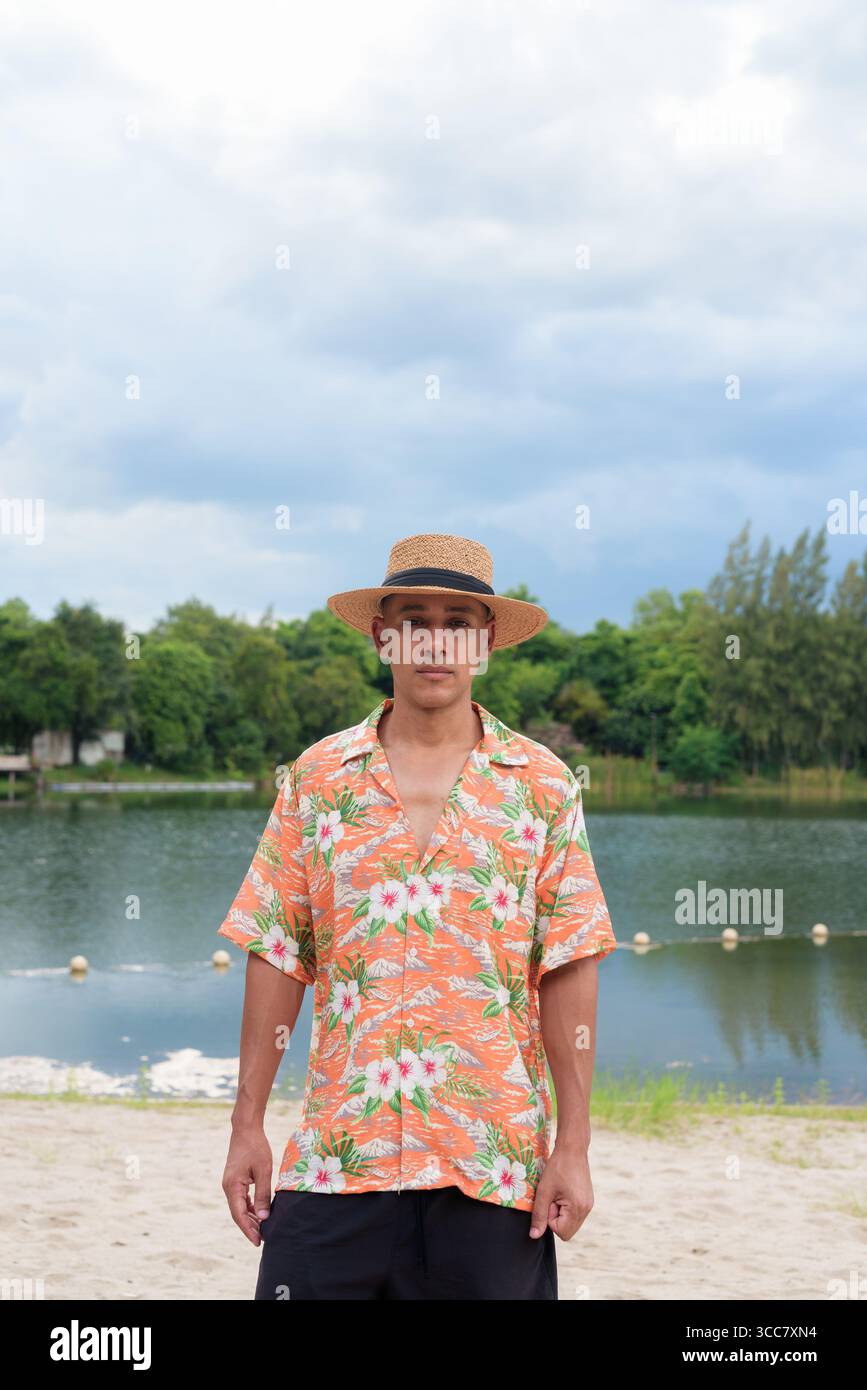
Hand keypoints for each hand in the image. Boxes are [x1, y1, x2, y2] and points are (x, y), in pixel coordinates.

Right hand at [222, 1125, 272, 1245]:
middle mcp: (228, 1187)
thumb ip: (262, 1194)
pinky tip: (260, 1213)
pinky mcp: (235, 1180)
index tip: (258, 1242)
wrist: (246, 1129)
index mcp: (232, 1186)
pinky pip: (241, 1199)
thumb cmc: (256, 1147)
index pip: (239, 1215)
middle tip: (264, 1239)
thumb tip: (264, 1217)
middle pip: (238, 1214)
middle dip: (250, 1227)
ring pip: (239, 1207)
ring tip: (263, 1229)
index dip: (248, 1230)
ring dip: (250, 1218)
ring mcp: (230, 1184)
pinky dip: (250, 1207)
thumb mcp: (263, 1170)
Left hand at [529, 1144, 593, 1240]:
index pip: (562, 1232)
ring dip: (560, 1211)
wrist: (572, 1148)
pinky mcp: (587, 1199)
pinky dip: (566, 1207)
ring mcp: (589, 1205)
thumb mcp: (544, 1191)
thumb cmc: (557, 1167)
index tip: (549, 1201)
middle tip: (553, 1197)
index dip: (550, 1219)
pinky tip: (563, 1191)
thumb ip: (539, 1215)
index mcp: (578, 1209)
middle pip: (567, 1230)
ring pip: (570, 1222)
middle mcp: (587, 1210)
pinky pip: (574, 1213)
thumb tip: (534, 1236)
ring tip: (558, 1193)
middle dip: (556, 1217)